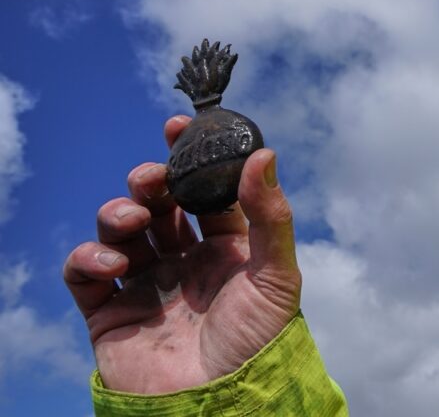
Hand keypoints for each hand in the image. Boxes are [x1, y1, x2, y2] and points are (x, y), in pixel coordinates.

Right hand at [63, 116, 300, 393]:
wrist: (221, 404)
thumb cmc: (258, 343)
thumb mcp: (276, 275)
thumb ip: (270, 214)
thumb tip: (263, 152)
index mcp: (226, 248)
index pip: (206, 192)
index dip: (192, 158)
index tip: (180, 126)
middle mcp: (185, 261)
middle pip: (159, 204)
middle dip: (151, 181)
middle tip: (153, 178)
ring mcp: (146, 284)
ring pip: (120, 229)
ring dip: (120, 213)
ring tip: (133, 219)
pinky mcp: (110, 313)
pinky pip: (85, 272)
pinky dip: (90, 257)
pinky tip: (114, 263)